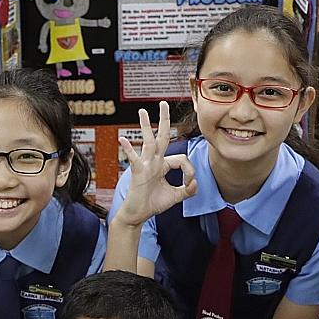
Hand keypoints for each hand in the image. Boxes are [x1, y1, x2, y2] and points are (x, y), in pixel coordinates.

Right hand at [113, 102, 196, 226]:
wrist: (137, 215)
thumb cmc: (153, 204)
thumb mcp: (176, 197)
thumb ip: (188, 190)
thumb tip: (195, 183)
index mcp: (163, 165)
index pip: (182, 159)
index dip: (190, 170)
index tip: (190, 183)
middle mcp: (154, 162)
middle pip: (161, 137)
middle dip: (164, 120)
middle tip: (163, 103)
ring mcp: (145, 165)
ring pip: (148, 142)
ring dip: (146, 126)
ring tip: (143, 111)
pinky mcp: (137, 173)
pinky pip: (134, 159)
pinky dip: (129, 149)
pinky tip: (123, 140)